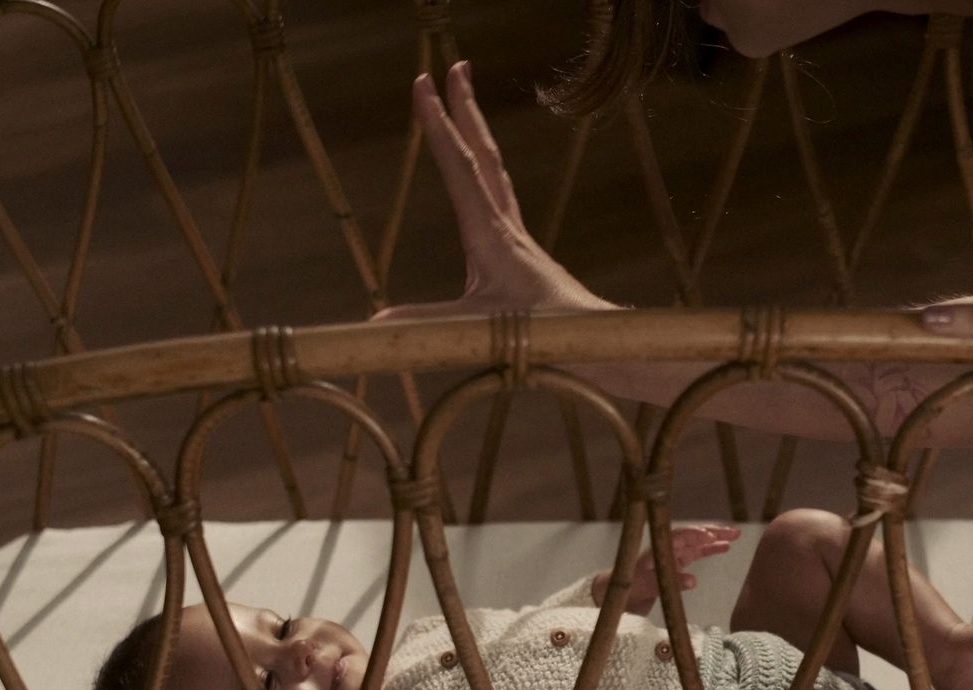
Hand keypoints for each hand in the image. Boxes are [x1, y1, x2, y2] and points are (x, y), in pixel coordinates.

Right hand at [371, 61, 615, 322]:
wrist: (596, 341)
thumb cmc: (544, 335)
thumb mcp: (479, 328)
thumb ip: (428, 323)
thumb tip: (376, 325)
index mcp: (492, 236)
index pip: (461, 168)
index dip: (439, 127)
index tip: (423, 84)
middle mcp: (505, 227)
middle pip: (484, 154)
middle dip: (466, 109)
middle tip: (455, 66)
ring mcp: (516, 236)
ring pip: (494, 170)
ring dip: (477, 133)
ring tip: (465, 103)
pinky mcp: (521, 251)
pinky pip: (499, 194)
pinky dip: (485, 168)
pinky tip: (480, 173)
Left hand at [593, 525, 740, 615]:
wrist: (612, 599)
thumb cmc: (625, 590)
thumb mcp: (645, 588)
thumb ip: (669, 583)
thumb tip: (694, 580)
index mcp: (657, 549)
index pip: (680, 536)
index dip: (696, 535)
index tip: (711, 536)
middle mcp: (665, 549)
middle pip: (692, 536)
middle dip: (713, 533)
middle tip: (735, 532)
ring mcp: (669, 557)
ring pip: (696, 545)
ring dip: (714, 541)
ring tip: (734, 538)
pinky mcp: (672, 567)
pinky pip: (693, 555)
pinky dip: (707, 551)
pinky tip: (721, 549)